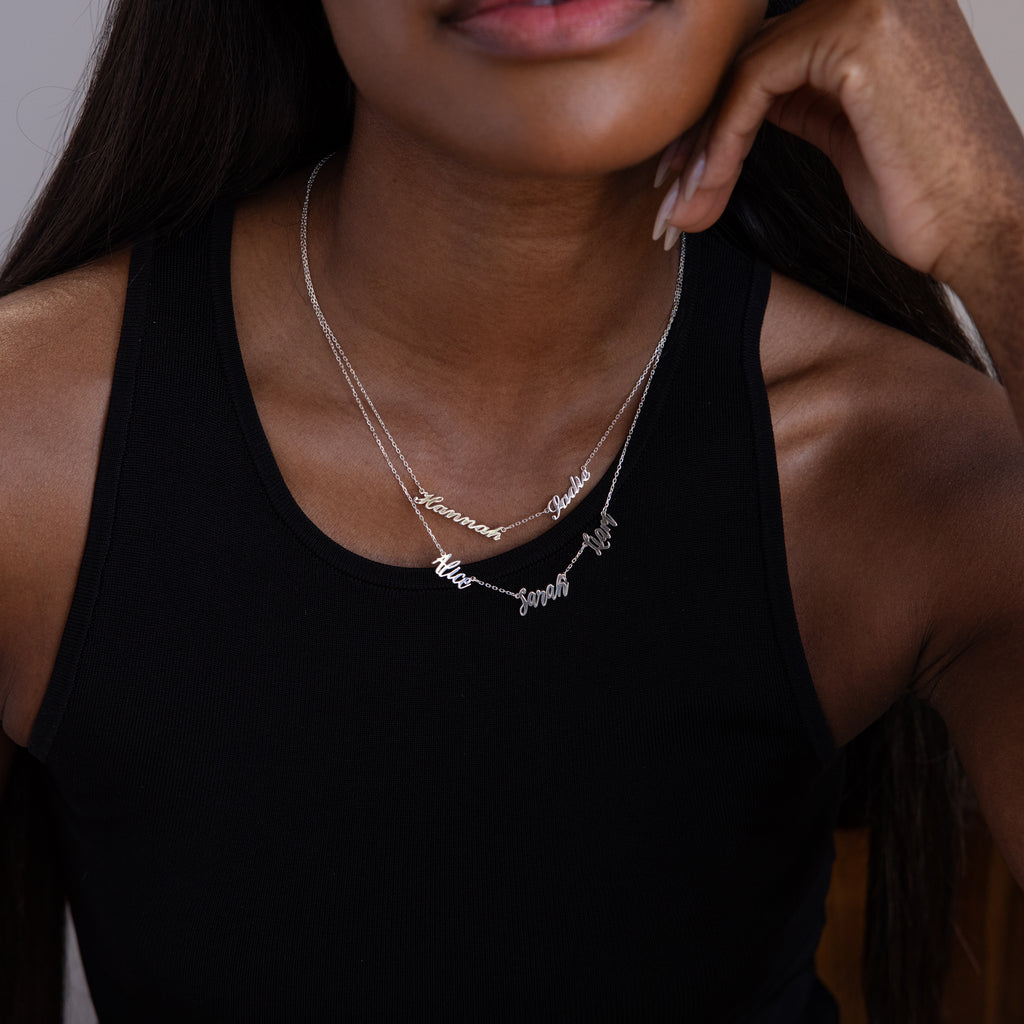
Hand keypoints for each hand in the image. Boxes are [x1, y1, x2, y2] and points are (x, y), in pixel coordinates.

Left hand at [654, 0, 1023, 291]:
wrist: (984, 226)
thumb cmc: (925, 192)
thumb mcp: (847, 128)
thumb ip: (801, 93)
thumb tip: (742, 95)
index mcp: (876, 5)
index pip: (766, 45)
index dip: (714, 109)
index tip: (680, 168)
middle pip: (747, 52)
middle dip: (697, 130)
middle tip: (668, 190)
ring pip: (742, 70)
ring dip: (701, 148)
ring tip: (681, 209)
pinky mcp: (857, 32)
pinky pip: (752, 86)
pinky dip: (720, 144)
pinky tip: (707, 190)